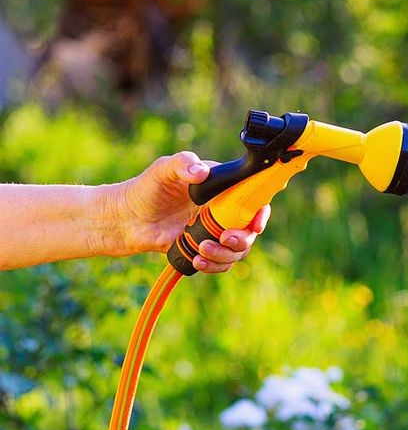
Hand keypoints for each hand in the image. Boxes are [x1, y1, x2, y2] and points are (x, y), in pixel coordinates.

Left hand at [106, 152, 268, 273]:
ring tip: (201, 249)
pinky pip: (222, 263)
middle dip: (242, 239)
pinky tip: (198, 260)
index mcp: (222, 190)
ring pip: (237, 251)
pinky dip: (214, 265)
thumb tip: (201, 173)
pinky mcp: (204, 250)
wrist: (126, 218)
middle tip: (225, 238)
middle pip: (249, 230)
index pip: (253, 200)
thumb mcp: (163, 169)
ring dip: (225, 254)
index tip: (255, 222)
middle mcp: (223, 212)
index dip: (260, 212)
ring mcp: (215, 233)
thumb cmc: (146, 189)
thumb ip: (183, 164)